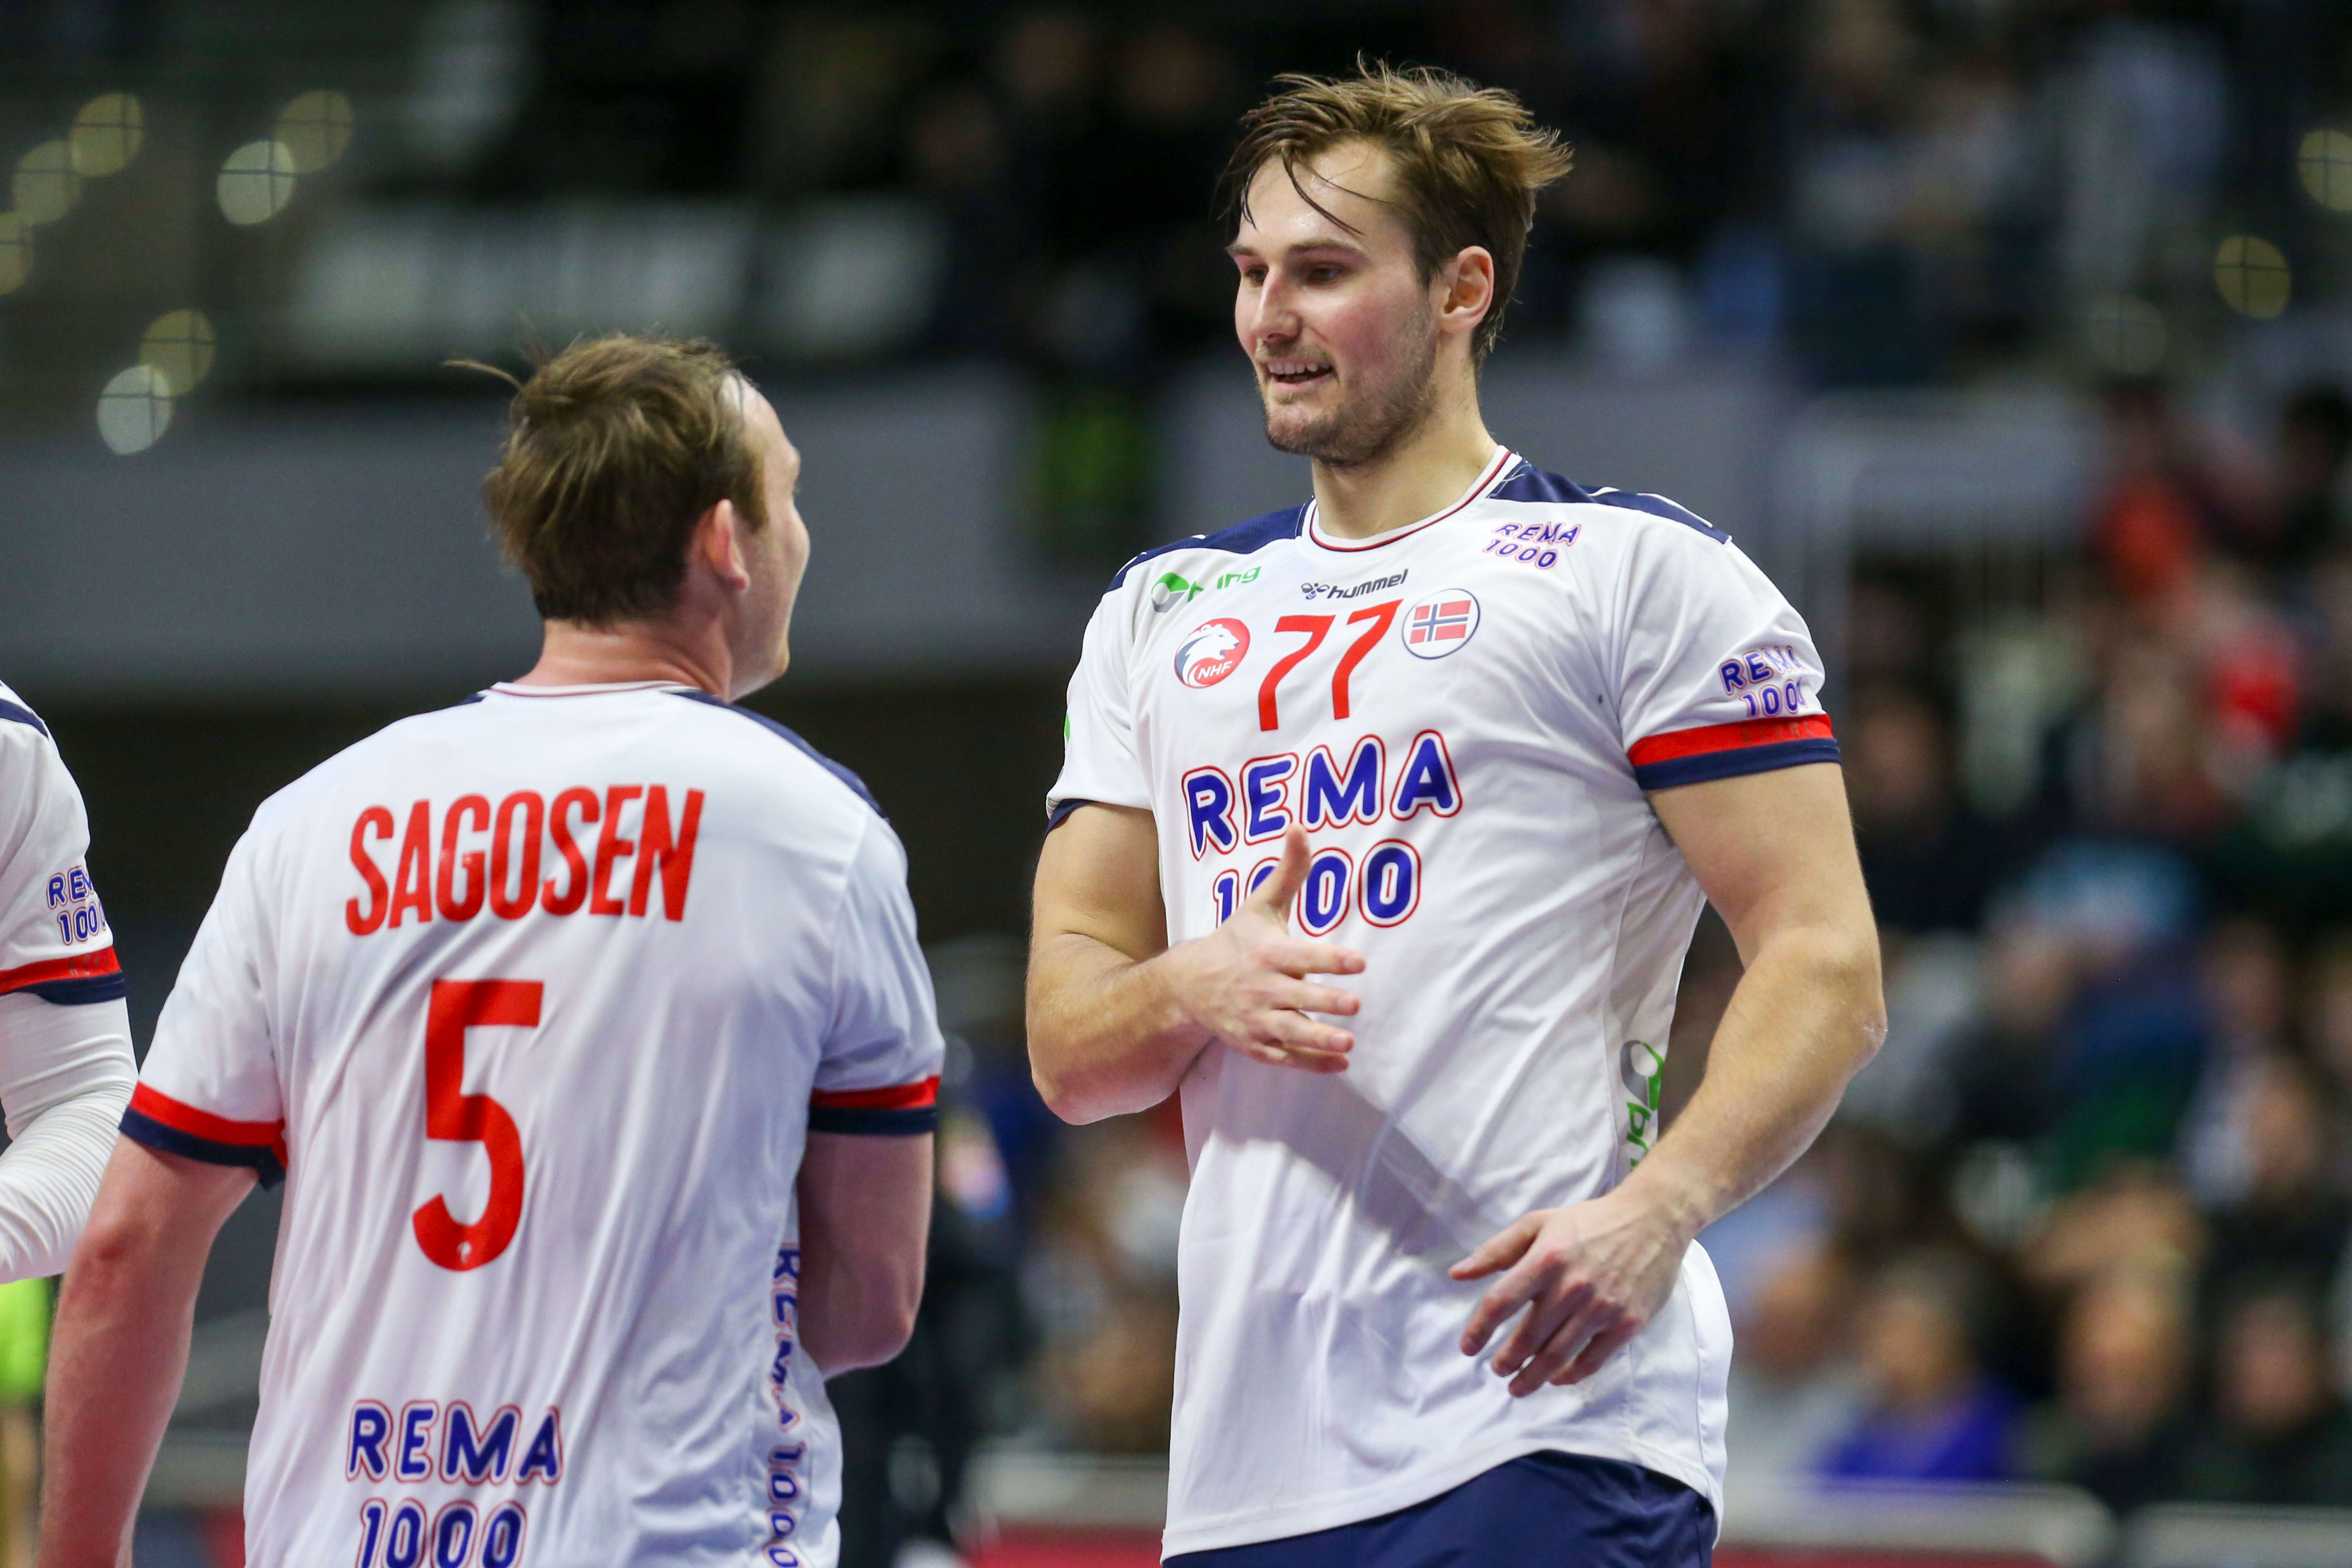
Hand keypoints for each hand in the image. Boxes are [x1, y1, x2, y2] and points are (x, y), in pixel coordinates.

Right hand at [1162, 826, 1363, 1073]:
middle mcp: (1260, 988)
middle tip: (1355, 1006)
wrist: (1188, 986)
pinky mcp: (1255, 1044)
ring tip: (1348, 1043)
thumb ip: (1287, 872)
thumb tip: (1300, 826)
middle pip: (1296, 996)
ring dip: (1318, 1039)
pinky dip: (1310, 1063)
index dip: (1330, 959)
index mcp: (1267, 953)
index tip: (1358, 961)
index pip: (1302, 956)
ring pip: (1290, 1032)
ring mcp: (1256, 1019)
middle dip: (1324, 1002)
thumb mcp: (1259, 906)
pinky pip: (1284, 1056)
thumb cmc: (1235, 941)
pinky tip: (1339, 1064)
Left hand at [1450, 1187, 1692, 1395]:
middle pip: (1528, 1338)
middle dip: (1506, 1361)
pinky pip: (1592, 1361)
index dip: (1478, 1330)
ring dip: (1532, 1377)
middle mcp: (1572, 1286)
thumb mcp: (1538, 1223)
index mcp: (1545, 1259)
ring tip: (1517, 1386)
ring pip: (1557, 1356)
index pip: (1501, 1302)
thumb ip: (1496, 1250)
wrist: (1652, 1219)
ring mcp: (1602, 1308)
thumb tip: (1457, 1274)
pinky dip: (1570, 1375)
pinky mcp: (1627, 1324)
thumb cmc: (1588, 1221)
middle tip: (1496, 1370)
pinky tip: (1556, 1378)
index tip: (1467, 1348)